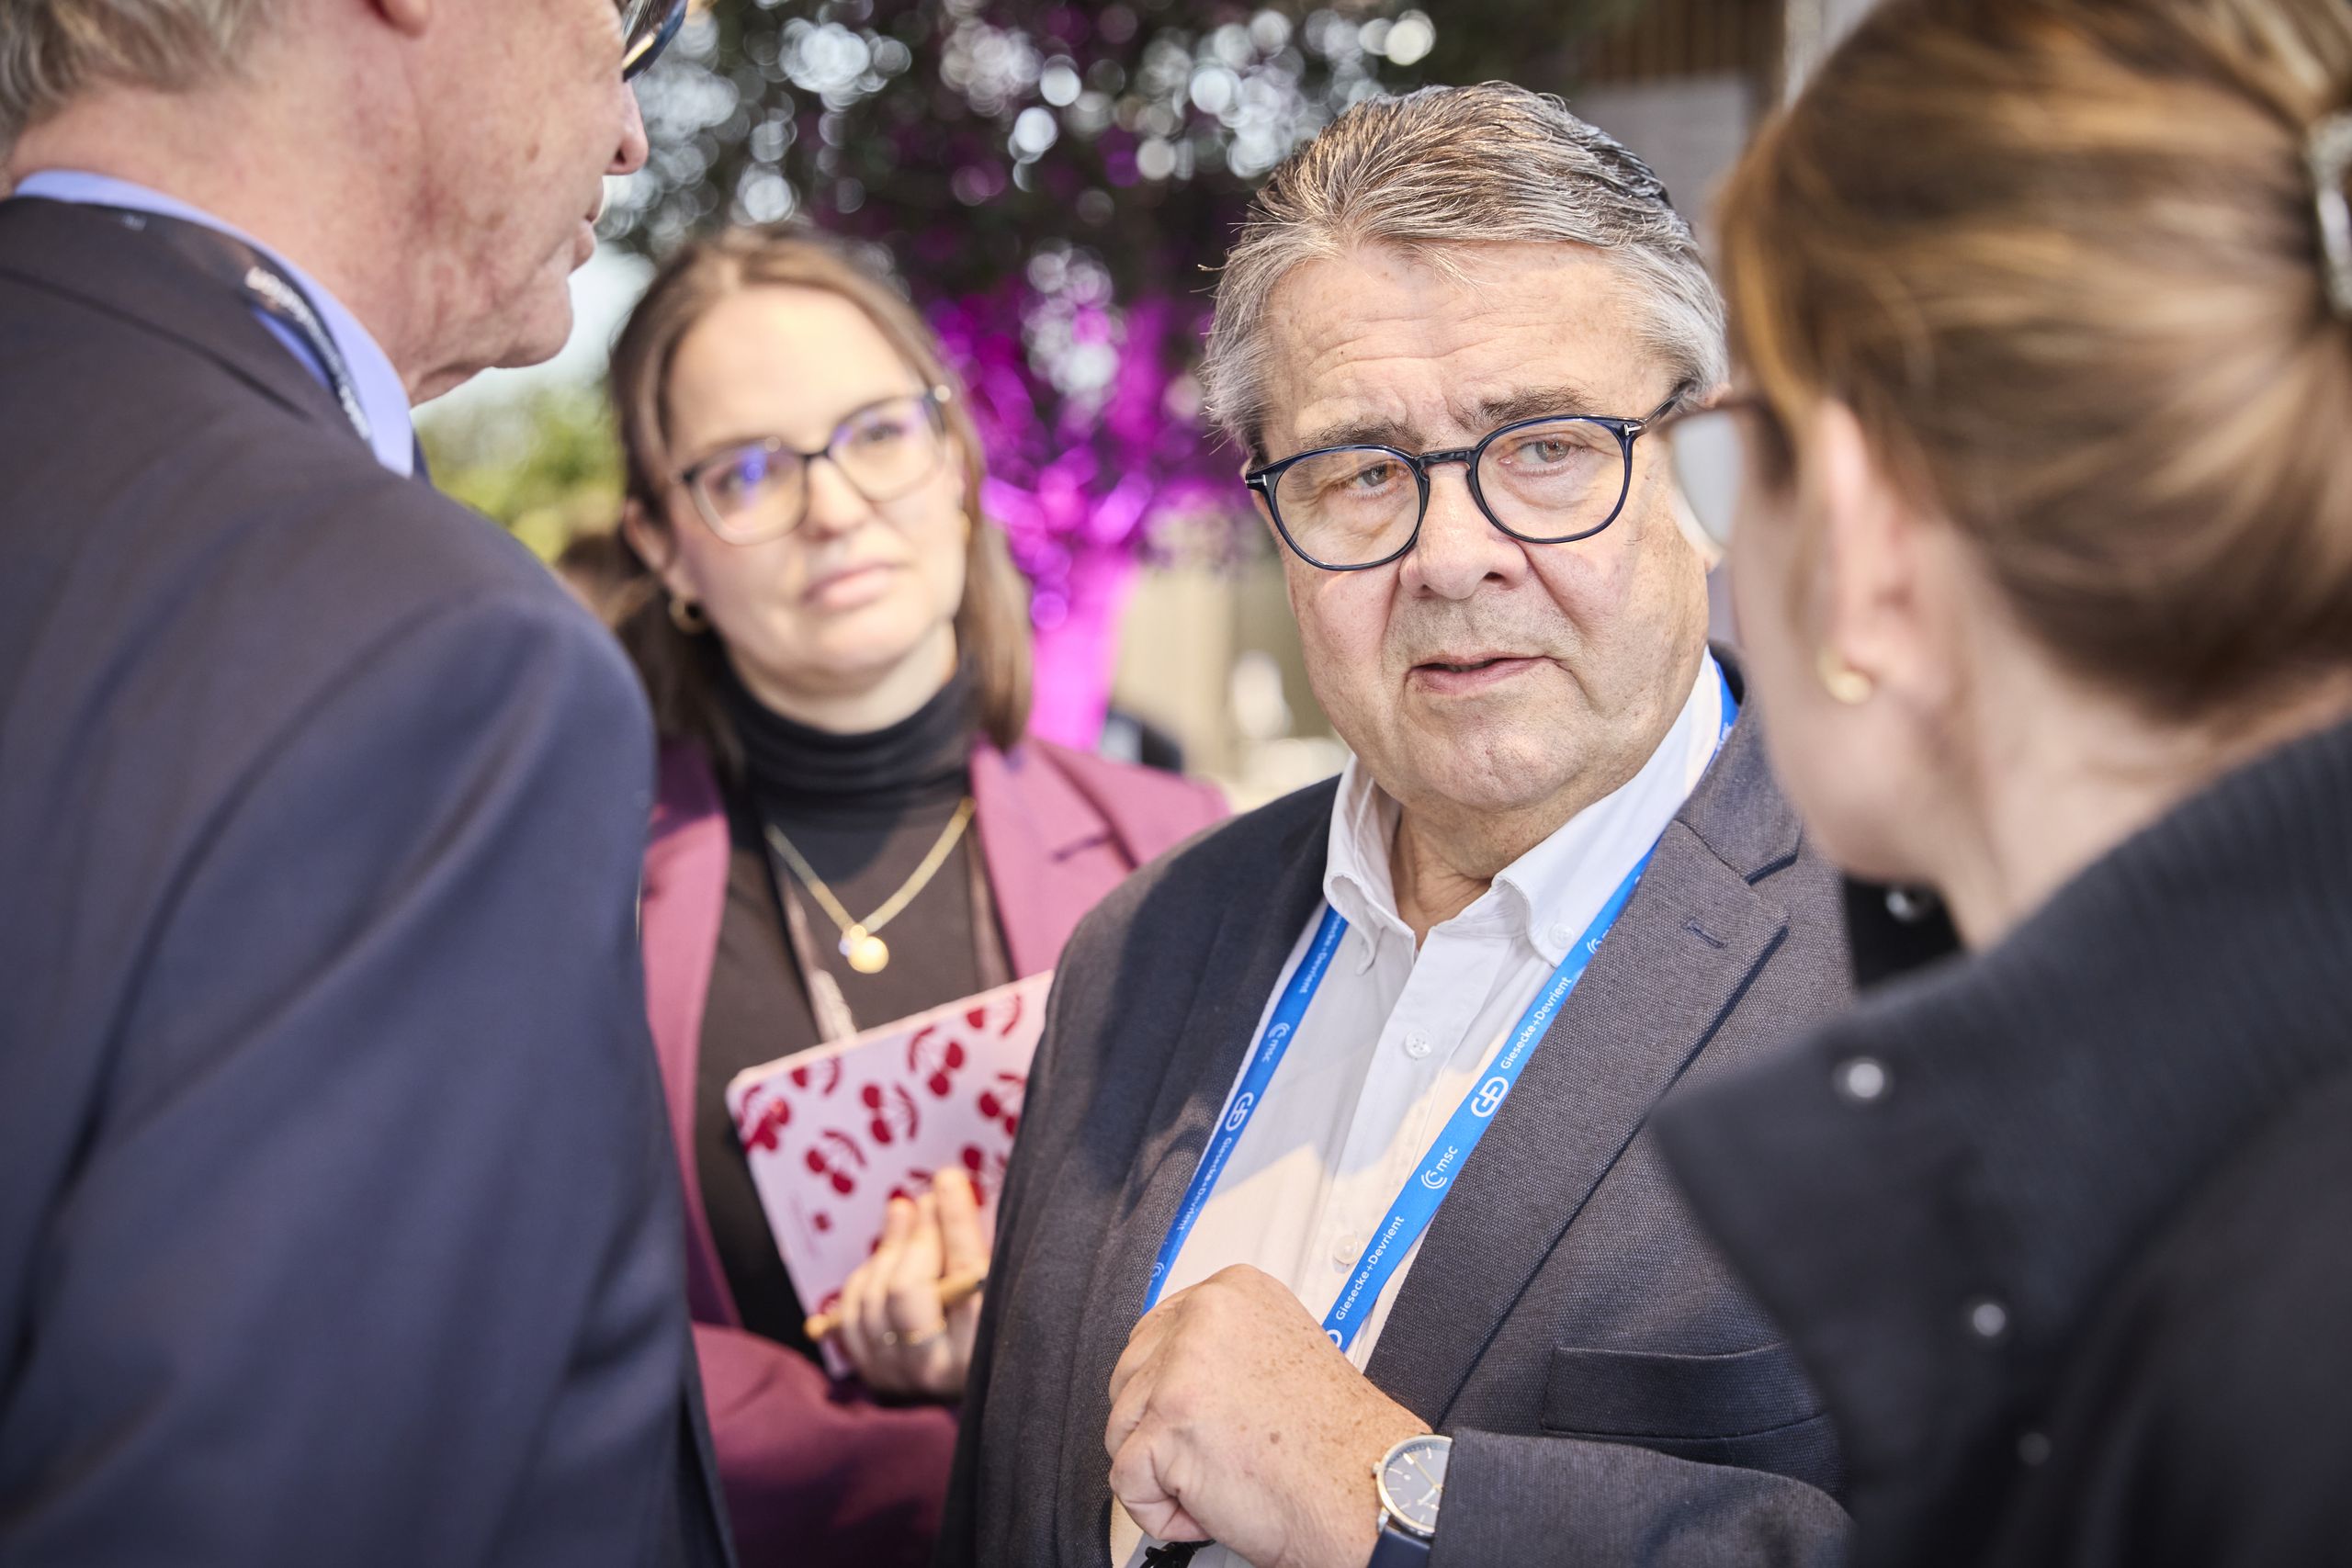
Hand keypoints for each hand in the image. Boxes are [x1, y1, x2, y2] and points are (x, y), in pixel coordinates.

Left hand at [830, 1168, 988, 1398]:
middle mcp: (937, 1371)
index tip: (949, 1179)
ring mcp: (898, 1376)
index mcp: (984, 1351)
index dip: (955, 1220)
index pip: (966, 1273)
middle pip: (906, 1289)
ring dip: (887, 1249)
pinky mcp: (874, 1375)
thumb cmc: (1004, 1330)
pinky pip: (851, 1317)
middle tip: (923, 1199)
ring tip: (903, 1215)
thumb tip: (948, 1189)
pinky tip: (883, 1258)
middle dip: (914, 1234)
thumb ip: (981, 1251)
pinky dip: (863, 1279)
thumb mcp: (1006, 1292)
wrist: (984, 1392)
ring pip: (872, 1299)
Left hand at [1105, 1265, 1428, 1567]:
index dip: (1168, 1389)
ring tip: (1223, 1474)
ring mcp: (1182, 1368)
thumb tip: (1173, 1360)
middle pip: (1129, 1379)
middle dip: (1161, 1429)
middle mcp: (1204, 1317)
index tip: (1197, 1415)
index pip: (1153, 1333)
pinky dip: (1161, 1511)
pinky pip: (1126, 1482)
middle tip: (1219, 1449)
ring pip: (1121, 1429)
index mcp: (1232, 1292)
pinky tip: (1211, 1504)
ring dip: (1163, 1471)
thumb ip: (1222, 1343)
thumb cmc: (1337, 1440)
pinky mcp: (1167, 1425)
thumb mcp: (1282, 1349)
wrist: (1365, 1488)